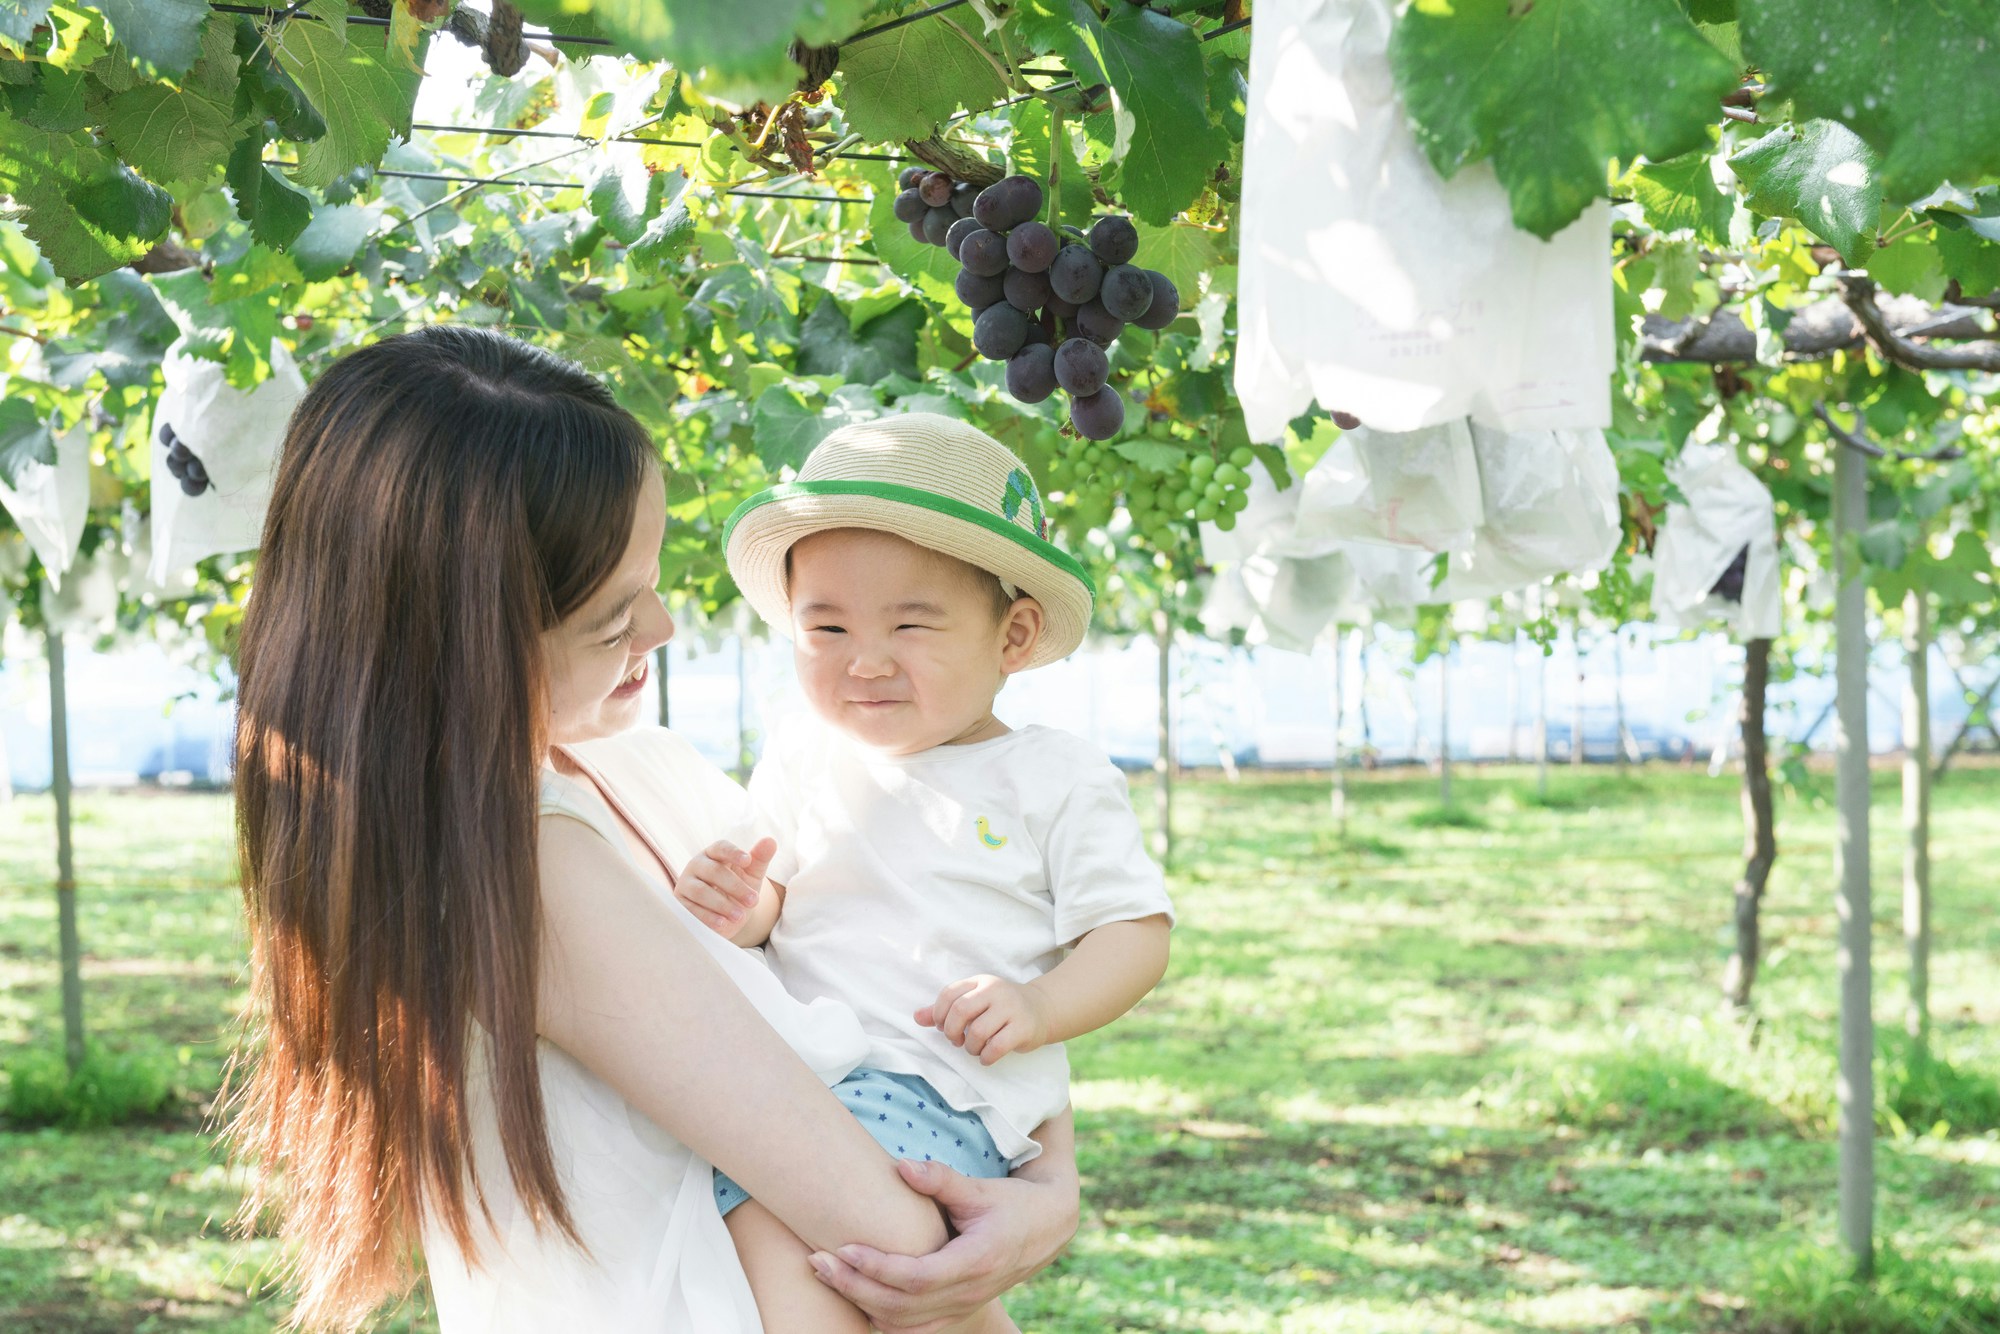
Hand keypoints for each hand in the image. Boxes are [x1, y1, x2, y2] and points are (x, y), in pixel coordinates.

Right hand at [673, 837, 773, 935]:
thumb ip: (759, 859)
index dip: (733, 853)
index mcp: (713, 854)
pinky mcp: (679, 905)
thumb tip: (771, 841)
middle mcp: (696, 866)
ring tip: (740, 916)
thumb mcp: (750, 876)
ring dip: (722, 904)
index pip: (720, 847)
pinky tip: (722, 924)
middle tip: (754, 901)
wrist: (723, 920)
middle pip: (713, 871)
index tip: (748, 861)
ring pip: (700, 891)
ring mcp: (685, 885)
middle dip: (735, 886)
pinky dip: (707, 917)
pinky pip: (691, 910)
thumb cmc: (736, 892)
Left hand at [808, 1158, 1077, 1333]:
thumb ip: (941, 1179)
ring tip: (826, 1274)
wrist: (1045, 1229)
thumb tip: (902, 1166)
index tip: (843, 1248)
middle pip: (901, 1306)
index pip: (917, 1278)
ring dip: (861, 1303)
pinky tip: (856, 1296)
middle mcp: (968, 1294)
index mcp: (975, 1262)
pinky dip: (882, 1320)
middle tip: (817, 1261)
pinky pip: (914, 1331)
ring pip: (903, 1325)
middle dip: (853, 1286)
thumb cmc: (1009, 1203)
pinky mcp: (957, 1314)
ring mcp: (963, 1309)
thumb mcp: (979, 1188)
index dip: (877, 1268)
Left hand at [916, 974, 1048, 1065]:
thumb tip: (916, 1017)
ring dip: (970, 1047)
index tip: (942, 1027)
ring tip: (974, 1048)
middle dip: (952, 1031)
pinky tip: (986, 1056)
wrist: (1041, 1009)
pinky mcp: (1023, 1028)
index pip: (949, 994)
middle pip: (961, 1011)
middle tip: (956, 1041)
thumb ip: (946, 1009)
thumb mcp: (975, 1001)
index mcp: (980, 981)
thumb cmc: (1000, 1008)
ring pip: (978, 1031)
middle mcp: (995, 991)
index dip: (938, 1014)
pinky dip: (986, 1056)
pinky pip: (996, 1046)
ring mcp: (1011, 1008)